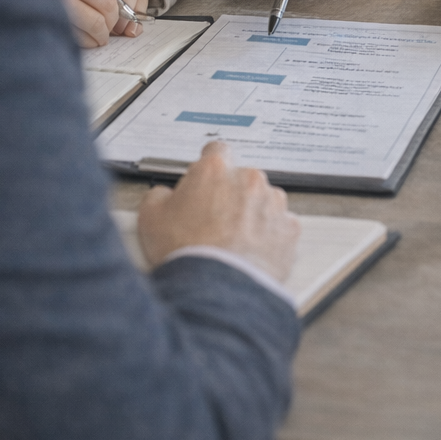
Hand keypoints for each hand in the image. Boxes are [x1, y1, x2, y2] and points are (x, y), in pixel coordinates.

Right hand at [136, 142, 300, 282]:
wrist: (217, 288)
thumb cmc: (187, 252)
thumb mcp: (151, 217)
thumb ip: (159, 195)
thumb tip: (163, 195)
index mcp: (215, 169)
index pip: (216, 150)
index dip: (209, 166)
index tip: (207, 179)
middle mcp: (249, 179)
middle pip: (241, 178)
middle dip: (231, 195)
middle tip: (214, 221)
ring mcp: (273, 203)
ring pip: (264, 201)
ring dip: (253, 214)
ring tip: (233, 241)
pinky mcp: (289, 228)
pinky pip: (280, 226)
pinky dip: (270, 236)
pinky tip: (251, 252)